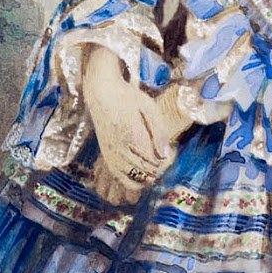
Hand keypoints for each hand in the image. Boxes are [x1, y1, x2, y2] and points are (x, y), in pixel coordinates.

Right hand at [82, 47, 172, 204]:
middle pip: (144, 171)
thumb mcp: (149, 107)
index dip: (165, 162)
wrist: (101, 92)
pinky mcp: (106, 155)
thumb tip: (166, 156)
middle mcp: (119, 147)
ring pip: (132, 178)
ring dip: (146, 176)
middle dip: (158, 169)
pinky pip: (120, 176)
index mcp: (132, 135)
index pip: (153, 161)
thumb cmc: (128, 97)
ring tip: (154, 166)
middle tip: (163, 157)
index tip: (171, 153)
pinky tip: (141, 173)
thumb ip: (159, 131)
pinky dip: (133, 180)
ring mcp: (110, 153)